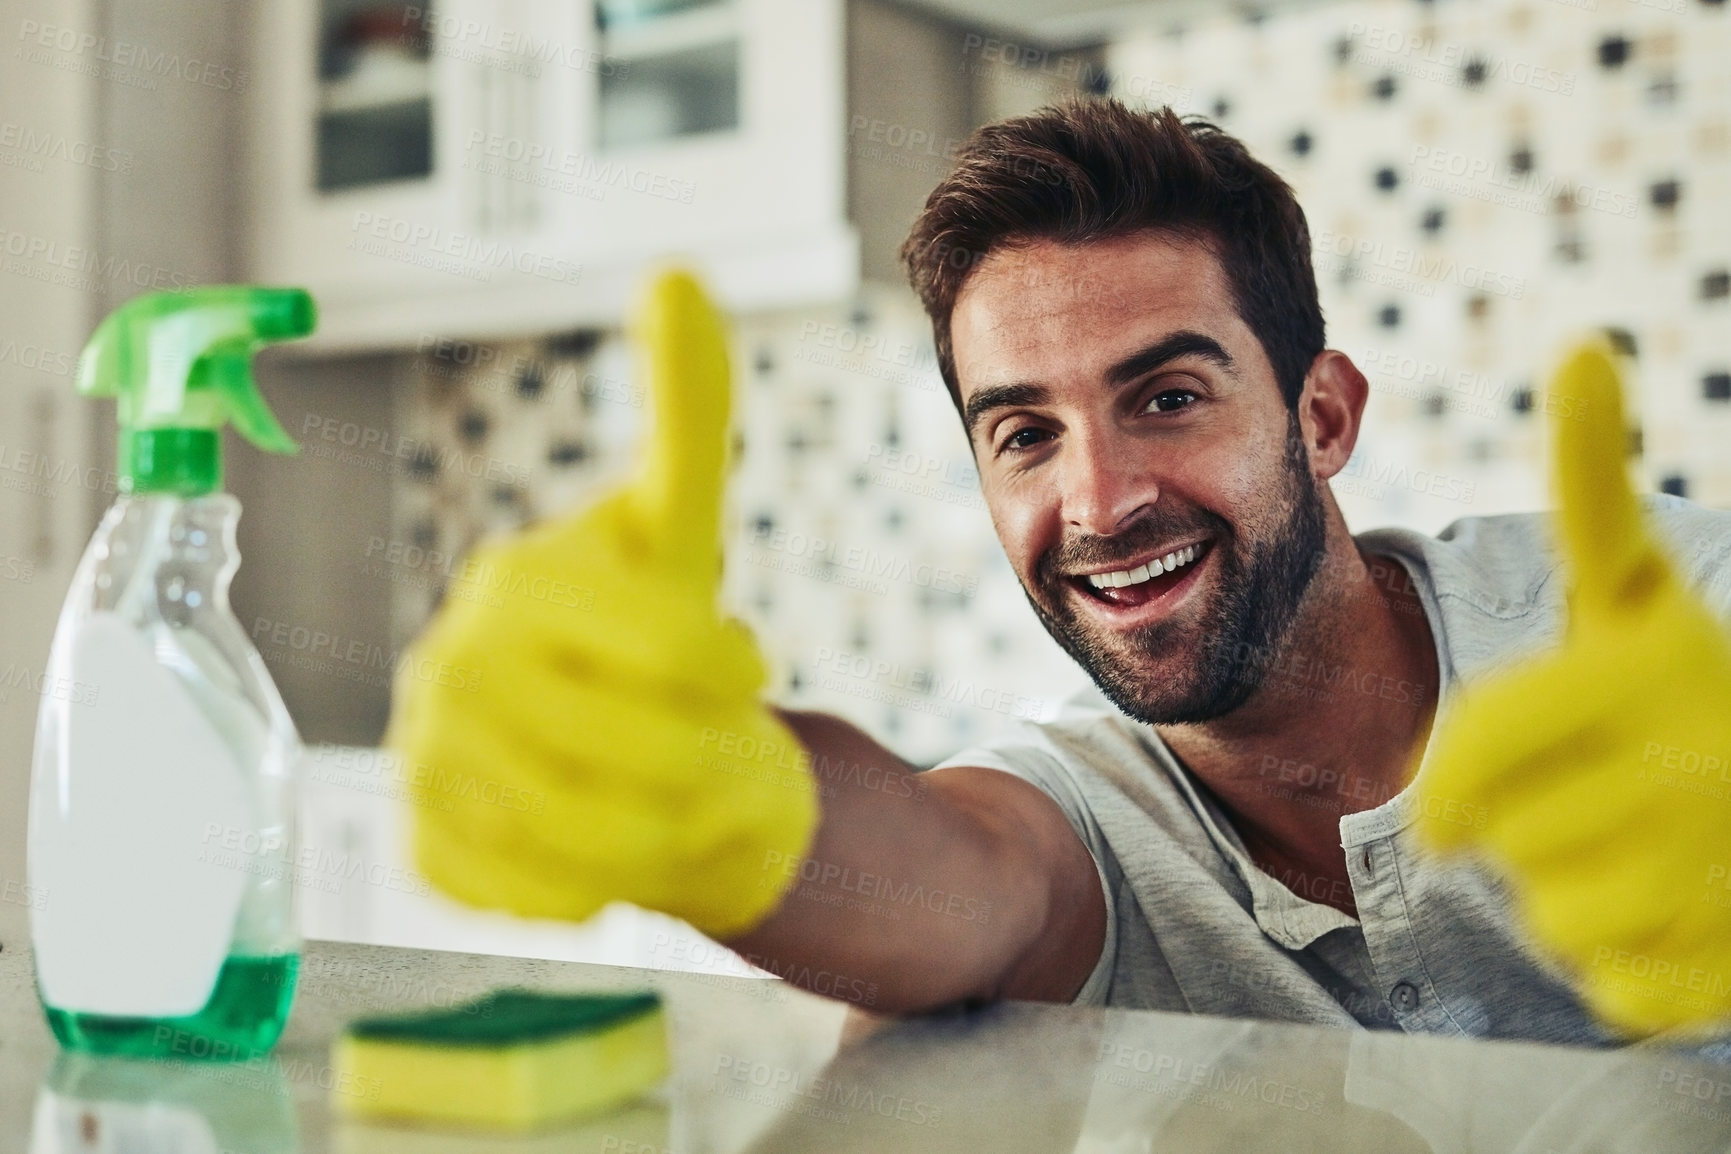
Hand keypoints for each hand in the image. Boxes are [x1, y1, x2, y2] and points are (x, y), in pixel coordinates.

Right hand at [383, 270, 817, 937]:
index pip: (640, 635)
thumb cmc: (658, 638)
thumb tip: (674, 272)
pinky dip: (598, 881)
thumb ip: (685, 410)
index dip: (712, 659)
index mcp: (513, 582)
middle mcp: (449, 669)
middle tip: (713, 741)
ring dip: (664, 823)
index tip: (748, 666)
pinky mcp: (426, 851)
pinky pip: (530, 894)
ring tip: (676, 791)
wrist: (615, 747)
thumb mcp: (680, 530)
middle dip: (698, 752)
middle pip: (620, 748)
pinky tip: (613, 842)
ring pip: (584, 835)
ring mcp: (426, 764)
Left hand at [1415, 338, 1730, 1036]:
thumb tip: (1583, 349)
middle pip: (1507, 844)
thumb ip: (1590, 484)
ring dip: (1566, 894)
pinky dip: (1621, 962)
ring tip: (1633, 845)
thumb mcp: (1634, 587)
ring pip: (1553, 917)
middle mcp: (1696, 769)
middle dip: (1519, 833)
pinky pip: (1610, 984)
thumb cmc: (1686, 686)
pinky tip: (1669, 913)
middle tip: (1588, 803)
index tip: (1441, 806)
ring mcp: (1725, 874)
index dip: (1446, 792)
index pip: (1477, 759)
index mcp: (1649, 673)